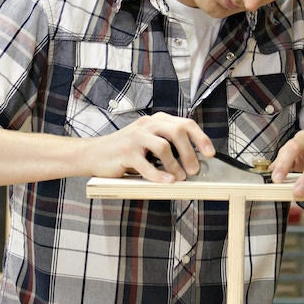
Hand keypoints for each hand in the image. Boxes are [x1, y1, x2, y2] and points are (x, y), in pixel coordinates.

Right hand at [91, 112, 214, 182]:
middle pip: (177, 131)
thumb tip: (193, 161)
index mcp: (155, 121)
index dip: (200, 138)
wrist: (93, 154)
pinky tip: (167, 182)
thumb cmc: (124, 151)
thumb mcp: (147, 142)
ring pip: (163, 147)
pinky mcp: (125, 152)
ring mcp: (135, 138)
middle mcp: (146, 125)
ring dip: (175, 165)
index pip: (185, 123)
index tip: (210, 153)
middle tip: (195, 170)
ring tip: (179, 178)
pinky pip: (146, 165)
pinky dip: (158, 175)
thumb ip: (167, 145)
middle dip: (190, 152)